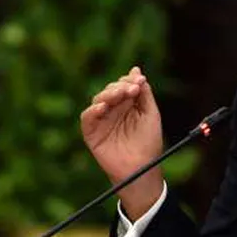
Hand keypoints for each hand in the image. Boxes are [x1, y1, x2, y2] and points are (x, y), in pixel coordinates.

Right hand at [81, 66, 163, 219]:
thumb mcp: (150, 113)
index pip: (124, 85)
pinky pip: (87, 117)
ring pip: (99, 100)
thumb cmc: (148, 141)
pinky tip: (104, 107)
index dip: (130, 80)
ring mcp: (102, 120)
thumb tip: (136, 70)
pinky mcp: (91, 132)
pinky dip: (93, 110)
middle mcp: (114, 110)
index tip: (140, 79)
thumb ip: (144, 93)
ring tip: (121, 95)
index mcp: (128, 104)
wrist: (142, 166)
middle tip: (132, 89)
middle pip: (111, 90)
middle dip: (121, 86)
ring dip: (109, 94)